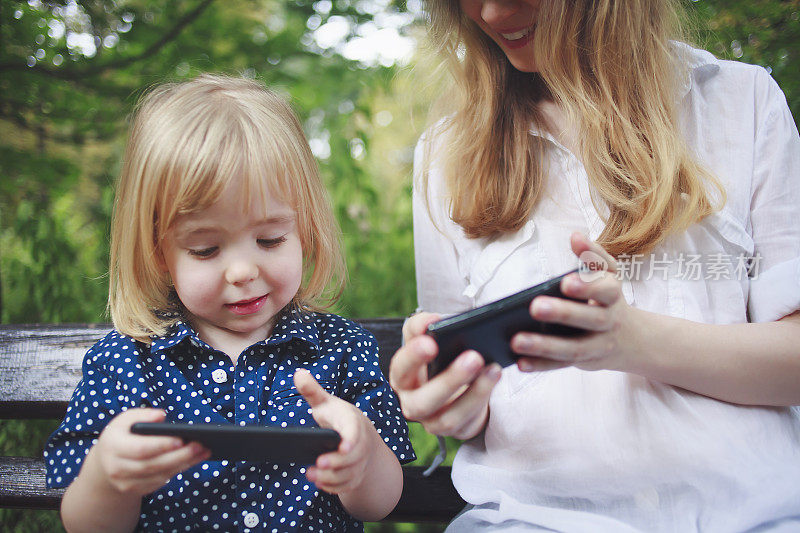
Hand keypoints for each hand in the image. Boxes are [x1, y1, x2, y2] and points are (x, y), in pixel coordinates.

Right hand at [86, 408, 209, 496]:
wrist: (105, 462)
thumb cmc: (121, 434)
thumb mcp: (125, 419)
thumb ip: (142, 415)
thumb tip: (161, 416)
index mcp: (113, 447)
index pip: (140, 449)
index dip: (161, 445)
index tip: (182, 439)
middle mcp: (117, 468)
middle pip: (153, 465)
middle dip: (180, 456)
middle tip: (201, 445)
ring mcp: (126, 483)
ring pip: (159, 475)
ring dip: (184, 464)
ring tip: (204, 451)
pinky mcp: (136, 490)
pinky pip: (160, 482)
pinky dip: (178, 471)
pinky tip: (194, 460)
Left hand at [294, 369, 384, 494]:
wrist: (362, 436)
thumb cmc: (339, 418)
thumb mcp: (326, 403)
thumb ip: (312, 391)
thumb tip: (298, 373)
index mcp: (352, 423)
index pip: (355, 432)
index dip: (351, 440)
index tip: (343, 446)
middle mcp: (360, 444)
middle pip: (352, 458)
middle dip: (335, 463)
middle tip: (317, 465)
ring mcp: (359, 462)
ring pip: (348, 474)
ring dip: (330, 478)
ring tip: (311, 475)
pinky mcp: (355, 476)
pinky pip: (346, 486)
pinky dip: (333, 487)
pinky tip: (319, 482)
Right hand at [388, 312, 501, 439]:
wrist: (453, 384)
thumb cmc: (436, 357)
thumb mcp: (426, 337)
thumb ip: (422, 325)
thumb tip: (432, 321)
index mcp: (402, 376)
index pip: (401, 366)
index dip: (413, 356)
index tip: (430, 341)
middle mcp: (411, 403)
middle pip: (423, 401)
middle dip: (449, 380)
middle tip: (473, 357)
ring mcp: (432, 421)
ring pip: (448, 417)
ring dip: (474, 393)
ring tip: (494, 369)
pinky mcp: (454, 430)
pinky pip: (467, 422)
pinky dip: (482, 400)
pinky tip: (494, 379)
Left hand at [511, 232, 639, 371]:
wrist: (633, 340)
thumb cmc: (609, 300)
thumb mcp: (608, 276)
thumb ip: (593, 256)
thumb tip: (575, 235)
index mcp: (613, 295)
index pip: (606, 289)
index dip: (587, 286)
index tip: (565, 282)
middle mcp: (609, 321)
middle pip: (589, 319)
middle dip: (563, 313)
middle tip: (535, 307)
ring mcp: (598, 346)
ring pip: (573, 348)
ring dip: (544, 345)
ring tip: (517, 340)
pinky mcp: (584, 362)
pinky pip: (561, 365)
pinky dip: (541, 365)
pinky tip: (520, 362)